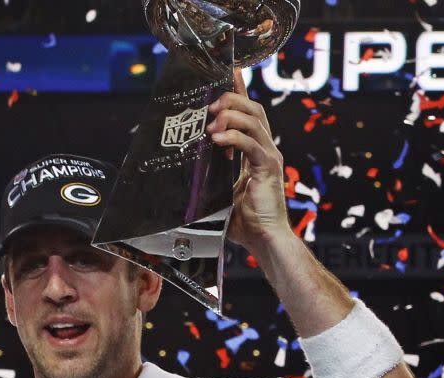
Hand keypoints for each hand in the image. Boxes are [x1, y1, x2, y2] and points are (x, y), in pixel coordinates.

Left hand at [206, 68, 291, 250]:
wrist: (263, 239)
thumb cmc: (241, 220)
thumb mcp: (217, 191)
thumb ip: (205, 176)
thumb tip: (174, 173)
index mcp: (254, 151)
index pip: (248, 113)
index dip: (239, 91)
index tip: (229, 72)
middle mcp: (265, 149)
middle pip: (254, 109)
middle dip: (232, 98)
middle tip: (211, 102)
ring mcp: (269, 156)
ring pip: (255, 120)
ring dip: (231, 114)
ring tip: (212, 120)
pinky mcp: (268, 167)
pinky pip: (252, 144)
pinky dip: (234, 137)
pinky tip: (217, 139)